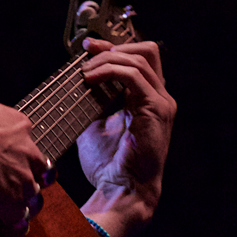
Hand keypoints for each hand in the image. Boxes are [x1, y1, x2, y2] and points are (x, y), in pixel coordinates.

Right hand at [0, 96, 51, 230]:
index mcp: (16, 125)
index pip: (26, 143)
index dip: (19, 155)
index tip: (10, 162)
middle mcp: (27, 152)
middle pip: (40, 171)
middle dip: (31, 181)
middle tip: (18, 191)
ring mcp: (24, 180)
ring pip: (33, 199)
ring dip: (23, 209)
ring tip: (13, 221)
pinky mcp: (14, 205)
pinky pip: (18, 226)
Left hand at [77, 39, 175, 236]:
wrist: (123, 190)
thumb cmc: (110, 166)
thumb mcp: (94, 126)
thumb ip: (92, 104)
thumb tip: (75, 86)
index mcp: (148, 100)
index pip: (138, 60)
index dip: (113, 48)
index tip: (88, 47)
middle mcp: (160, 98)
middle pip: (146, 51)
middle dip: (114, 46)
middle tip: (87, 51)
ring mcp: (161, 102)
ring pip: (139, 59)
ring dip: (107, 59)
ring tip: (85, 71)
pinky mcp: (156, 109)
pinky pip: (134, 76)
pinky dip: (110, 71)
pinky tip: (90, 78)